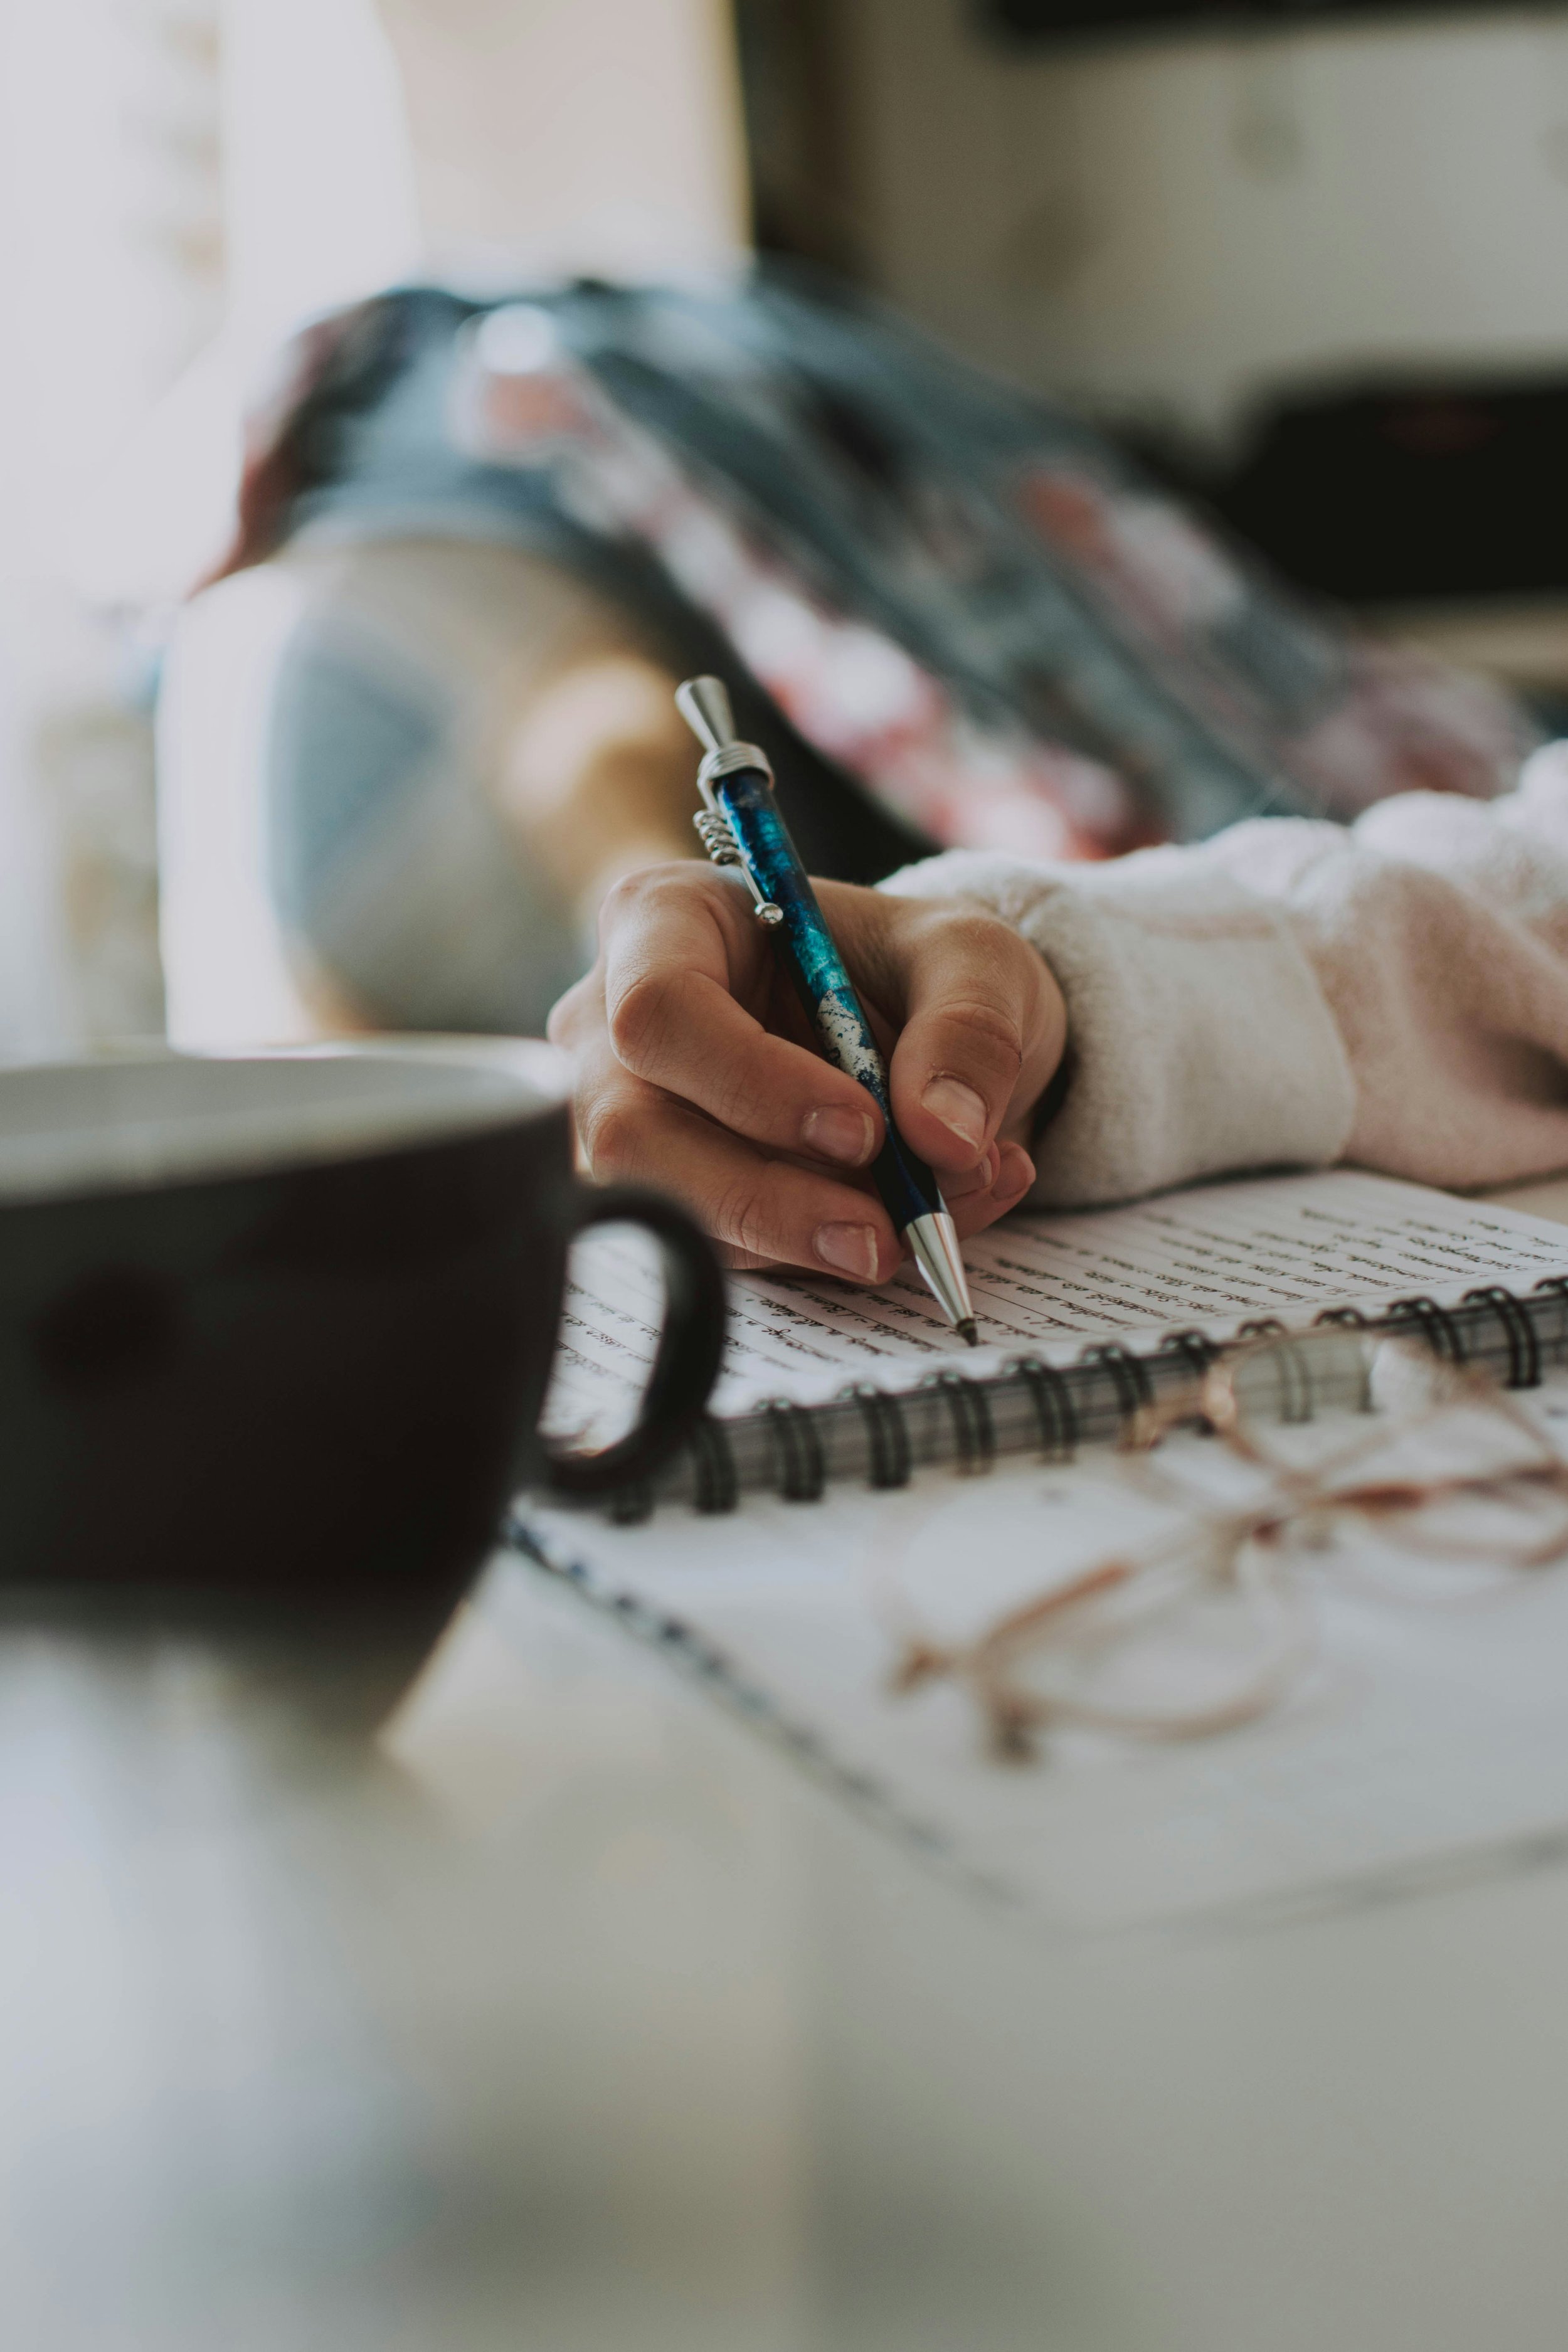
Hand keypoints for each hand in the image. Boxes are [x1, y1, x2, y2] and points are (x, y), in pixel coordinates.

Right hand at [548, 864, 1066, 1279]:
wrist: (921, 1031)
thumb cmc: (915, 967)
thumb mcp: (973, 959)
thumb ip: (969, 1030)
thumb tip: (944, 1139)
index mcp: (666, 921)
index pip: (660, 1008)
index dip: (754, 1082)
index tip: (863, 1128)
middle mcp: (614, 1023)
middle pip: (637, 1132)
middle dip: (767, 1198)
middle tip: (883, 1233)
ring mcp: (626, 1116)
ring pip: (675, 1210)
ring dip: (807, 1238)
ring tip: (928, 1220)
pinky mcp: (669, 1194)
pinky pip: (723, 1251)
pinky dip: (825, 1256)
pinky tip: (911, 1222)